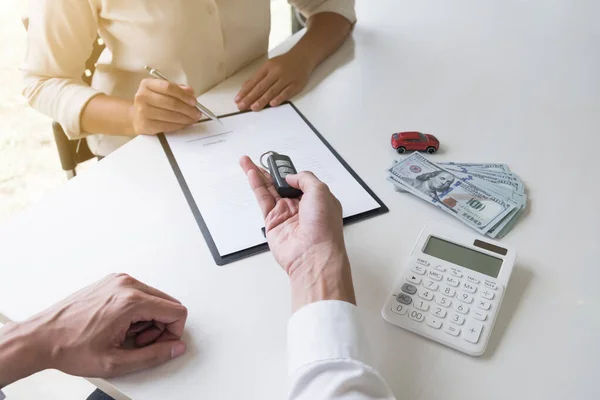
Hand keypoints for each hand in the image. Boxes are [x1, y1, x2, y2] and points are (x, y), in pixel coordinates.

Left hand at [15, 274, 187, 378]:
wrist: (41, 337)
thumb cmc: (70, 347)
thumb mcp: (115, 362)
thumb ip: (153, 356)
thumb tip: (175, 348)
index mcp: (130, 301)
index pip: (177, 311)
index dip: (173, 333)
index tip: (158, 345)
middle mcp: (126, 285)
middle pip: (168, 303)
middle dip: (160, 326)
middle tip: (139, 342)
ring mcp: (118, 281)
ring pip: (155, 298)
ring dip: (148, 319)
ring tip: (126, 334)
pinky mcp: (112, 282)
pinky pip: (140, 294)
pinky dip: (137, 310)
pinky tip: (119, 324)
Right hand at [131, 78, 201, 134]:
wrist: (135, 116)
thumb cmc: (152, 102)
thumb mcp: (161, 91)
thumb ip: (177, 89)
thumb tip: (190, 91)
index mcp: (147, 84)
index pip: (169, 87)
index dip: (184, 95)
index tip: (194, 101)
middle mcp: (142, 96)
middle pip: (171, 103)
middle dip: (188, 109)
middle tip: (197, 112)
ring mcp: (143, 111)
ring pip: (171, 116)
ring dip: (186, 118)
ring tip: (193, 118)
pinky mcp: (146, 125)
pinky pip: (167, 126)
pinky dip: (179, 125)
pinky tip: (184, 124)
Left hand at [235, 51, 311, 110]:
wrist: (303, 56)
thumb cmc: (284, 63)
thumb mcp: (269, 66)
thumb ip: (258, 77)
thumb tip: (245, 87)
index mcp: (268, 67)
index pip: (254, 81)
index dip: (245, 91)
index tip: (237, 100)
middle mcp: (276, 72)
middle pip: (261, 86)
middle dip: (250, 97)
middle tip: (242, 106)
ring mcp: (286, 78)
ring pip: (272, 90)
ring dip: (262, 100)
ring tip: (253, 107)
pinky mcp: (296, 84)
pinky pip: (286, 92)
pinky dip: (279, 98)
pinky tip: (272, 104)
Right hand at [239, 156, 355, 309]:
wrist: (313, 255)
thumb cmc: (323, 228)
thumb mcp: (321, 191)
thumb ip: (304, 178)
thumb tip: (290, 177)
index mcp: (316, 199)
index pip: (300, 180)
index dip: (288, 170)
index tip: (278, 161)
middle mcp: (301, 207)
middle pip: (281, 184)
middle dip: (270, 171)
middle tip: (260, 158)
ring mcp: (285, 215)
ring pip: (269, 190)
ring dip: (257, 175)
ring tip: (247, 161)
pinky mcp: (272, 223)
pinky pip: (263, 200)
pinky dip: (256, 186)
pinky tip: (251, 174)